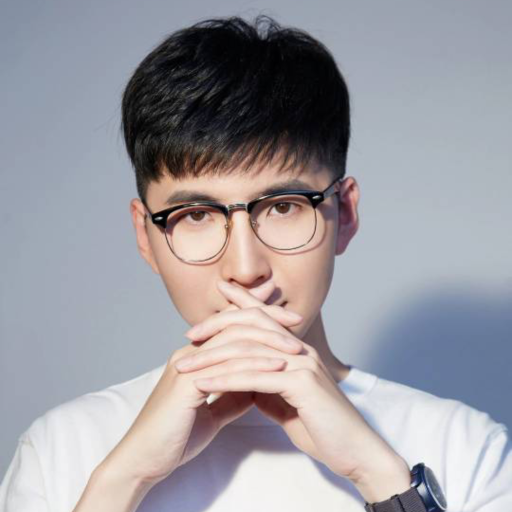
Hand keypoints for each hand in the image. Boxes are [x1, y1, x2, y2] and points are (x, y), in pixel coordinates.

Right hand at [98, 281, 302, 488]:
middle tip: (297, 320)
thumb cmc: (175, 436)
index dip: (260, 318)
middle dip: (268, 318)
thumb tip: (256, 389)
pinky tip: (278, 366)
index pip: (231, 325)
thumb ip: (231, 396)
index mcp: (196, 356)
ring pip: (233, 339)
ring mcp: (188, 364)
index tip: (288, 320)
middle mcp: (191, 353)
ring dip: (268, 340)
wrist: (145, 460)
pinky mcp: (187, 383)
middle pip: (234, 322)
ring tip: (296, 347)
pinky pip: (227, 365)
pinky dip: (256, 364)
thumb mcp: (212, 412)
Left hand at [178, 280, 410, 500]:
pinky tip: (203, 384)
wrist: (355, 451)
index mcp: (297, 350)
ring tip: (184, 366)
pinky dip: (225, 380)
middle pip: (251, 327)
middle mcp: (299, 350)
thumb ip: (267, 387)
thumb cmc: (322, 427)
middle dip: (217, 327)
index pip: (265, 318)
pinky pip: (254, 378)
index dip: (242, 302)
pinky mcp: (301, 383)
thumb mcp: (288, 402)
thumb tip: (246, 383)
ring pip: (248, 352)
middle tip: (189, 334)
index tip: (219, 292)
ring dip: (211, 359)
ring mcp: (302, 363)